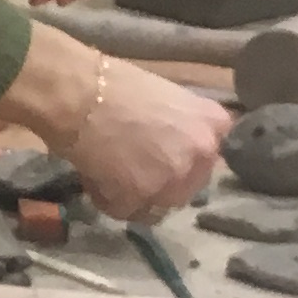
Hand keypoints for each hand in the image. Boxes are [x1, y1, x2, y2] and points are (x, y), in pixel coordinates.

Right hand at [58, 50, 224, 218]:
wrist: (82, 96)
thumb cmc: (118, 86)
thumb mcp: (169, 98)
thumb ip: (183, 127)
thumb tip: (172, 148)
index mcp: (214, 124)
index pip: (207, 158)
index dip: (181, 160)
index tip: (162, 157)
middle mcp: (203, 153)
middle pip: (188, 186)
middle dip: (162, 183)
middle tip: (133, 170)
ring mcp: (174, 178)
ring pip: (159, 205)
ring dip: (137, 197)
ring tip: (110, 176)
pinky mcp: (142, 198)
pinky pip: (127, 212)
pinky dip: (109, 201)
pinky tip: (95, 178)